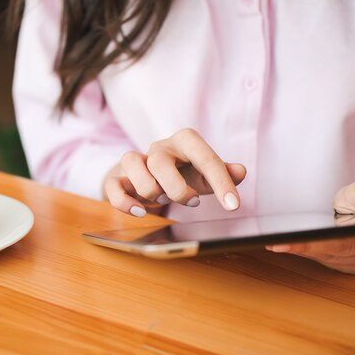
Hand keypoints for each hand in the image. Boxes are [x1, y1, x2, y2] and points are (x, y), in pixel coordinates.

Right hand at [104, 128, 245, 216]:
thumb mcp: (204, 172)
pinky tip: (140, 212)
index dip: (221, 183)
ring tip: (162, 200)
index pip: (204, 157)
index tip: (233, 206)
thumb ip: (223, 172)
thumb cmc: (182, 172)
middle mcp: (159, 148)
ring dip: (149, 190)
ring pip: (132, 163)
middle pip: (160, 160)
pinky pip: (113, 184)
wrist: (150, 172)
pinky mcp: (119, 176)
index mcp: (184, 142)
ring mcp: (136, 161)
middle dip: (176, 188)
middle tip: (192, 203)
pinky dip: (124, 201)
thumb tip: (240, 172)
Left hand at [266, 182, 354, 274]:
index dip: (334, 240)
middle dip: (308, 248)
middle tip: (278, 244)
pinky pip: (331, 262)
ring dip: (304, 253)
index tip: (309, 240)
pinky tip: (287, 248)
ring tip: (276, 245)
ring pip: (334, 259)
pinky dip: (309, 254)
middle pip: (343, 252)